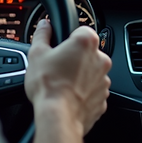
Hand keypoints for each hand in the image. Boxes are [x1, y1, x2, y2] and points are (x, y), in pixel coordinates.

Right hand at [24, 19, 111, 142]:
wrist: (58, 116)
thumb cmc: (48, 85)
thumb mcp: (37, 54)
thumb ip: (42, 35)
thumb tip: (44, 26)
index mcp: (86, 43)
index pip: (81, 31)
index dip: (68, 39)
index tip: (59, 48)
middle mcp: (101, 60)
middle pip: (87, 53)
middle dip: (74, 59)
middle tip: (57, 68)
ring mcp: (104, 80)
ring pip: (91, 73)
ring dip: (80, 76)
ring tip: (62, 84)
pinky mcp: (103, 98)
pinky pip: (93, 91)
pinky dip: (84, 93)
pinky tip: (69, 97)